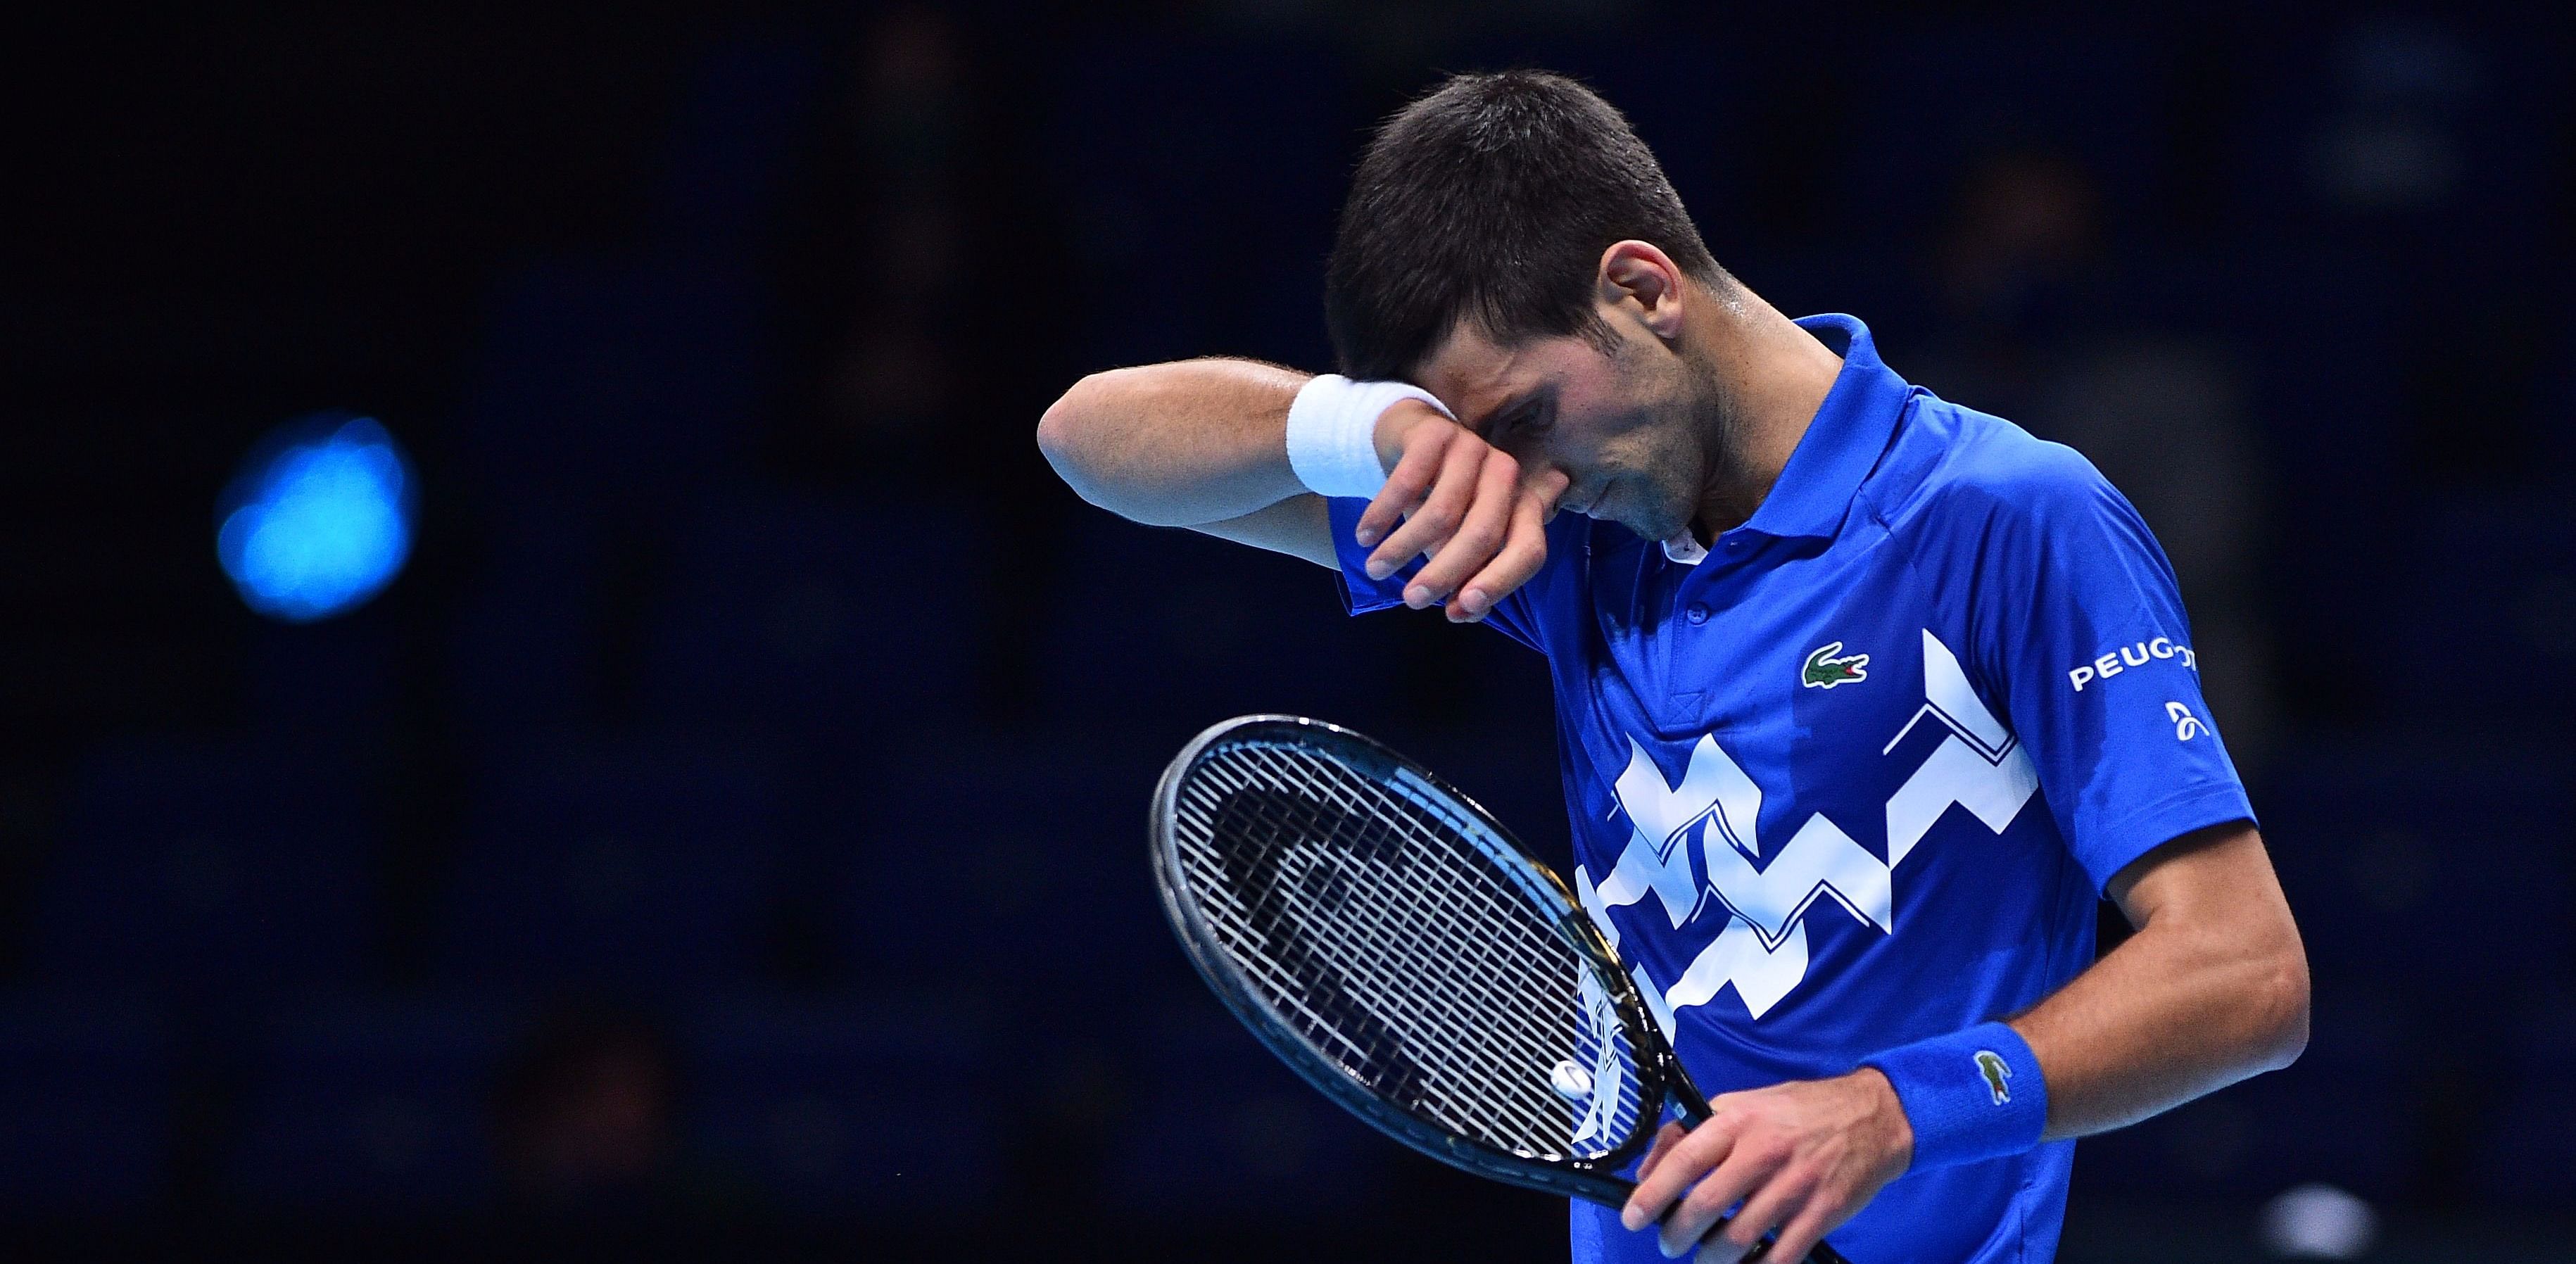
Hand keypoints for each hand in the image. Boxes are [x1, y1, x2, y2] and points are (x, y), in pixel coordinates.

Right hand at [1352, 400, 1567, 622]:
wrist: (1408, 439)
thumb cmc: (1438, 499)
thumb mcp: (1454, 540)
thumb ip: (1465, 576)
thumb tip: (1464, 613)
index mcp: (1522, 505)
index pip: (1529, 550)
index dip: (1500, 583)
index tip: (1457, 610)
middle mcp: (1505, 475)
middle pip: (1484, 533)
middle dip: (1444, 573)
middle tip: (1411, 600)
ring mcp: (1472, 448)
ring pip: (1443, 512)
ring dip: (1403, 547)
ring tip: (1375, 569)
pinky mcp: (1436, 432)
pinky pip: (1407, 483)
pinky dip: (1382, 515)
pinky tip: (1365, 536)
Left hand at [1620, 1070, 1912, 1262]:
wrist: (1873, 1116)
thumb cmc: (1799, 1111)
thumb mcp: (1741, 1104)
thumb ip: (1691, 1131)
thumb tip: (1647, 1169)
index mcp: (1738, 1120)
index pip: (1684, 1158)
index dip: (1652, 1193)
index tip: (1634, 1217)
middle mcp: (1764, 1151)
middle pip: (1706, 1205)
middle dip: (1677, 1234)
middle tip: (1669, 1242)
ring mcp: (1795, 1185)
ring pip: (1739, 1238)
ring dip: (1712, 1258)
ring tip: (1704, 1258)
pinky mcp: (1821, 1213)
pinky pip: (1780, 1255)